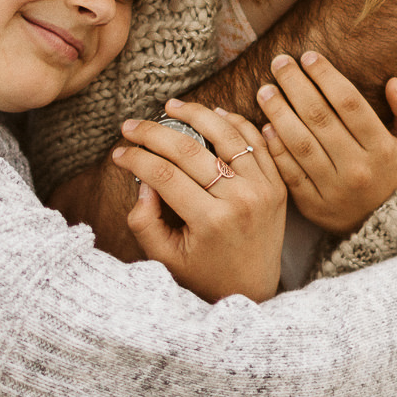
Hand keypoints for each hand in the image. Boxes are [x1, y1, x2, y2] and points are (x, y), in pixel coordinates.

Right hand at [115, 99, 286, 302]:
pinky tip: (212, 113)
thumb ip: (145, 223)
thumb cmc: (204, 275)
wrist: (253, 290)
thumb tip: (142, 181)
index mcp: (211, 221)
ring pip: (227, 135)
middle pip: (190, 150)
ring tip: (171, 106)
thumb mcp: (165, 258)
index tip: (118, 153)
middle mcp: (241, 201)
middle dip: (154, 133)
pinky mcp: (278, 184)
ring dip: (197, 114)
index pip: (164, 175)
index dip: (136, 159)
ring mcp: (264, 189)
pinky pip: (256, 142)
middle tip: (131, 125)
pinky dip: (235, 122)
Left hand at [255, 51, 396, 233]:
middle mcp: (357, 168)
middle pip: (320, 118)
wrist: (384, 227)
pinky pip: (289, 172)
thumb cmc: (394, 172)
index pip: (349, 103)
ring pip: (300, 143)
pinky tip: (264, 126)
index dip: (326, 76)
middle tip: (278, 62)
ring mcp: (334, 189)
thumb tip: (394, 83)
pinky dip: (275, 148)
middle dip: (295, 86)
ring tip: (265, 90)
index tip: (308, 56)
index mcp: (382, 148)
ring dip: (278, 113)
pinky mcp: (313, 205)